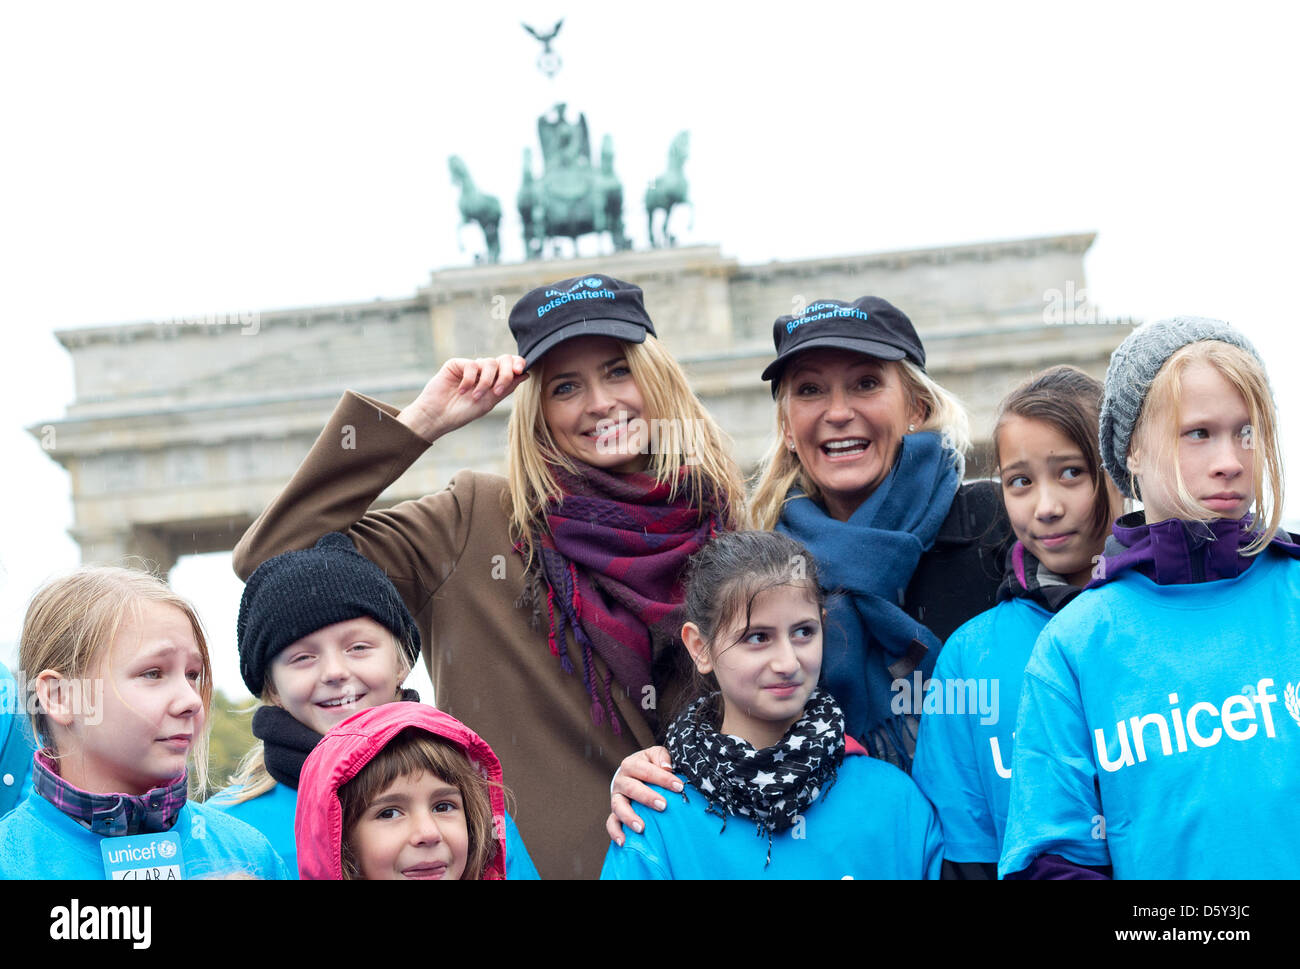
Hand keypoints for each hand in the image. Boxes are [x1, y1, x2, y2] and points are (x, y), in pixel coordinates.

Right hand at [397, 354, 528, 441]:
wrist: (438, 416)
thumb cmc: (462, 412)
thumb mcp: (489, 402)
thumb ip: (506, 388)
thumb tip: (525, 374)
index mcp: (494, 380)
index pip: (510, 366)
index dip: (518, 364)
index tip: (520, 371)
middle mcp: (483, 371)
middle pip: (503, 360)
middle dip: (505, 373)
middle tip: (498, 389)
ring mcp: (470, 367)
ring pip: (489, 363)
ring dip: (486, 382)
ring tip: (475, 397)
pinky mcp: (457, 364)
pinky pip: (472, 365)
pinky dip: (470, 380)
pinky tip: (462, 391)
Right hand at [605, 746, 678, 846]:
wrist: (633, 774)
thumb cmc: (649, 765)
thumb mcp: (655, 755)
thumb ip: (661, 757)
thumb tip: (667, 767)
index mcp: (631, 764)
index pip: (646, 770)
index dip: (662, 778)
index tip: (679, 786)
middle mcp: (621, 781)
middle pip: (631, 788)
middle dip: (647, 797)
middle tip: (663, 805)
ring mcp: (616, 797)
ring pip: (618, 806)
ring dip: (629, 817)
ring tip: (642, 827)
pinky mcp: (614, 812)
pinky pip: (611, 823)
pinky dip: (616, 832)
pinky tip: (624, 841)